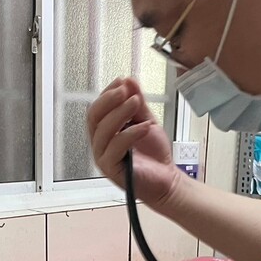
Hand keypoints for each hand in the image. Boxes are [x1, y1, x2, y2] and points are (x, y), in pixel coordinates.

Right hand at [87, 77, 182, 212]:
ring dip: (120, 113)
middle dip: (109, 100)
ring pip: (104, 131)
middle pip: (94, 117)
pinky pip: (116, 147)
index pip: (98, 108)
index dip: (107, 93)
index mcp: (105, 132)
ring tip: (136, 102)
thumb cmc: (154, 155)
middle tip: (124, 90)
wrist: (167, 180)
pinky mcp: (112, 169)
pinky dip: (130, 134)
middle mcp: (100, 144)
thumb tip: (129, 80)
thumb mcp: (147, 121)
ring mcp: (103, 157)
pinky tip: (145, 126)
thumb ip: (138, 103)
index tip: (122, 81)